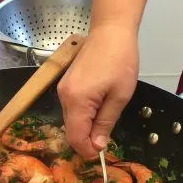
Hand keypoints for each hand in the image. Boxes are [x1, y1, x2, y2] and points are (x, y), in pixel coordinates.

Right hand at [57, 25, 137, 157]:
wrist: (110, 30)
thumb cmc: (120, 60)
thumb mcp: (119, 96)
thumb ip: (106, 123)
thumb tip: (97, 145)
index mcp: (77, 101)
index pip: (75, 137)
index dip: (87, 150)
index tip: (102, 151)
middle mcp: (64, 97)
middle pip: (70, 130)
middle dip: (87, 140)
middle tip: (106, 138)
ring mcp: (62, 90)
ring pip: (70, 121)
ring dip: (85, 128)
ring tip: (105, 122)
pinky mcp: (65, 84)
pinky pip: (71, 109)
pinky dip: (82, 116)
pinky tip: (98, 110)